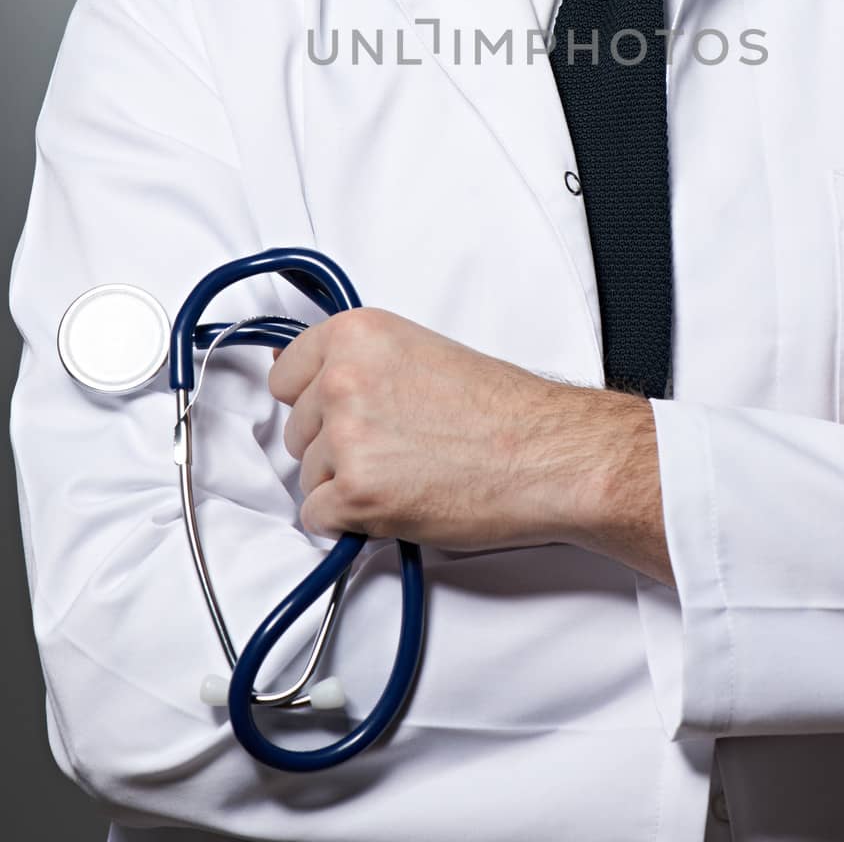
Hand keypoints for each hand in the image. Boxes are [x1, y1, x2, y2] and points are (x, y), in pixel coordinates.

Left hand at [267, 306, 601, 548]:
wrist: (546, 453)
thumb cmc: (500, 409)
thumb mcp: (418, 351)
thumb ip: (357, 362)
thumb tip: (297, 379)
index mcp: (357, 334)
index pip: (284, 376)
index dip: (316, 402)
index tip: (344, 414)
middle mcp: (342, 379)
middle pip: (295, 431)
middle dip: (336, 447)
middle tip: (398, 446)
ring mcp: (346, 437)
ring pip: (307, 476)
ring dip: (347, 484)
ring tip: (408, 472)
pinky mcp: (356, 493)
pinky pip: (317, 518)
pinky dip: (350, 522)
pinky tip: (398, 502)